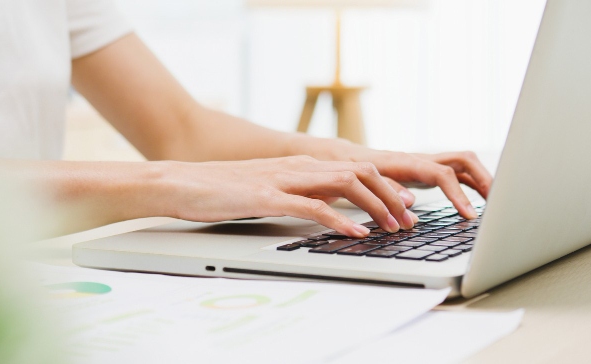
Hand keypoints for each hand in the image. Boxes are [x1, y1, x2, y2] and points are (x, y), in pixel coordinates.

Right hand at [153, 156, 415, 237]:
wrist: (181, 182)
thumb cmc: (223, 190)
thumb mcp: (272, 189)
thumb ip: (302, 194)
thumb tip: (330, 209)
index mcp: (303, 165)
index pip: (358, 169)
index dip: (388, 187)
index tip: (408, 206)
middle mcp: (300, 167)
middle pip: (362, 173)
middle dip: (392, 196)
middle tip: (409, 221)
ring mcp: (285, 180)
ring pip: (346, 183)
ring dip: (375, 206)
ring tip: (390, 227)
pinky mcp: (268, 197)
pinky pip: (313, 206)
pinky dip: (340, 220)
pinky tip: (354, 234)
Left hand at [343, 149, 493, 219]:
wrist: (350, 158)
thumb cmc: (356, 169)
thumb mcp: (365, 181)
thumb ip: (388, 190)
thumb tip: (409, 203)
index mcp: (409, 162)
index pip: (443, 174)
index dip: (459, 194)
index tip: (470, 215)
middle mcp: (423, 160)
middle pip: (464, 160)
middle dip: (484, 179)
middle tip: (497, 203)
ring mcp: (429, 164)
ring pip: (465, 165)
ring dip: (483, 180)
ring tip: (497, 203)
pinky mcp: (429, 170)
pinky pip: (458, 174)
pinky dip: (472, 185)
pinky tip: (480, 200)